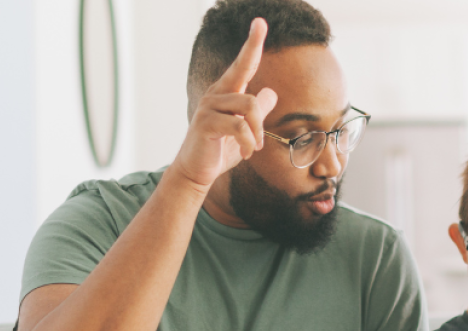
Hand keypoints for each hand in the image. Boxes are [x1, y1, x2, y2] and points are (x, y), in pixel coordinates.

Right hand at [170, 18, 278, 189]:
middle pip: (246, 76)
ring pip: (249, 105)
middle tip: (260, 115)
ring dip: (257, 132)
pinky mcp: (206, 123)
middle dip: (257, 85)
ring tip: (254, 149)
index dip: (252, 43)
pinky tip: (246, 154)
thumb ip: (257, 112)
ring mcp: (208, 106)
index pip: (243, 64)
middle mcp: (216, 94)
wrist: (196, 172)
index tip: (260, 22)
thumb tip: (270, 92)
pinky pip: (240, 127)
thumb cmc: (220, 150)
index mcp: (226, 92)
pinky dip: (249, 143)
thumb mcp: (245, 131)